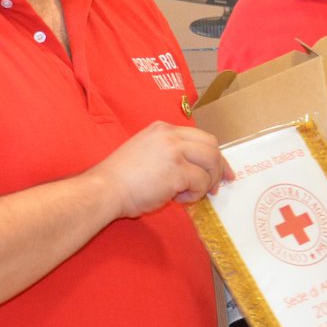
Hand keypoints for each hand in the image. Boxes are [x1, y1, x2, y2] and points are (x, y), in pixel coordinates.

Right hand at [94, 122, 230, 217]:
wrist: (105, 189)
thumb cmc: (121, 179)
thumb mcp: (146, 152)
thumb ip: (169, 153)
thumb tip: (194, 170)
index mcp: (162, 128)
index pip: (200, 136)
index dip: (214, 155)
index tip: (220, 171)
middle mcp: (170, 135)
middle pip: (211, 145)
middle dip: (218, 167)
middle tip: (215, 187)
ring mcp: (174, 151)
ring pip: (211, 162)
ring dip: (207, 182)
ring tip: (192, 194)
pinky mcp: (177, 171)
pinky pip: (201, 182)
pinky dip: (195, 194)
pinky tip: (178, 198)